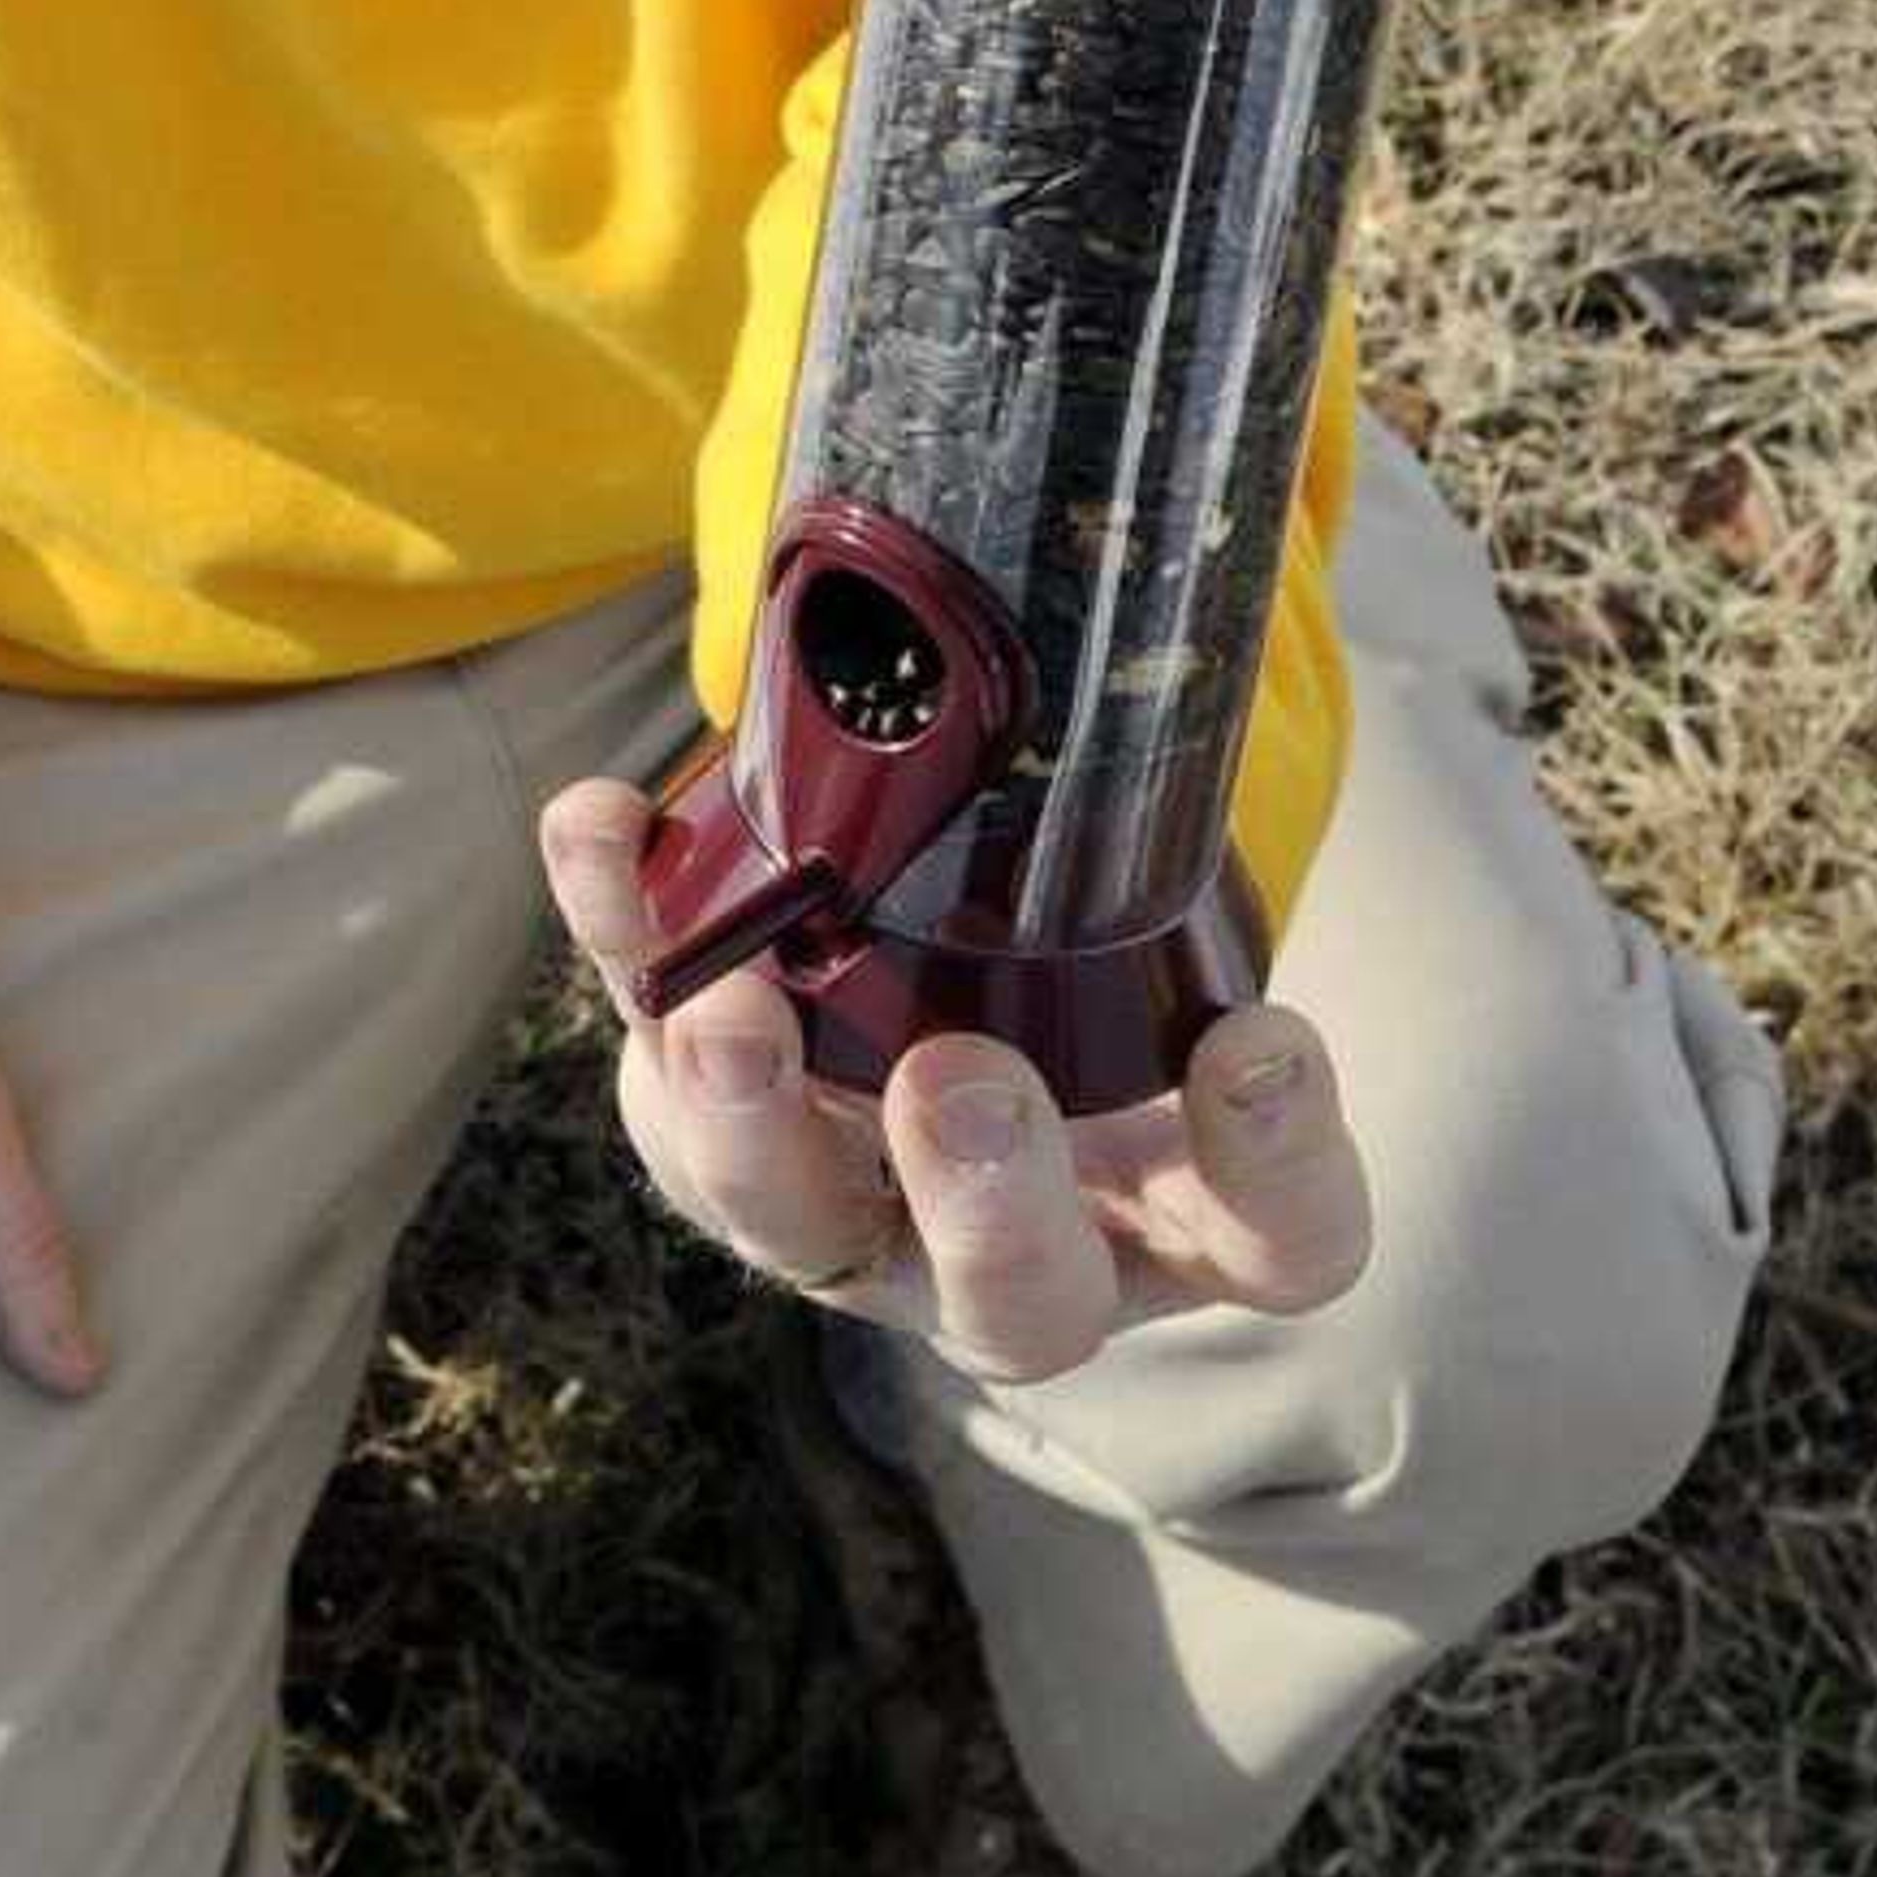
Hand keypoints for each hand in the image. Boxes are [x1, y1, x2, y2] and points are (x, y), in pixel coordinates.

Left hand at [536, 779, 1371, 1384]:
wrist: (920, 1014)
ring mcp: (846, 1215)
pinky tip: (598, 825)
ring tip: (734, 1011)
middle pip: (1020, 1295)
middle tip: (960, 1082)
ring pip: (793, 1221)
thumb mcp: (1153, 930)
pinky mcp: (708, 1133)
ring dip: (753, 1119)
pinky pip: (646, 1049)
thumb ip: (1165, 812)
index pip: (1272, 1240)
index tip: (1262, 1037)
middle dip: (983, 1193)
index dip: (1278, 1162)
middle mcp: (1010, 1251)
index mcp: (1170, 1211)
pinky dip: (621, 929)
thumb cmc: (1079, 968)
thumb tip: (1174, 582)